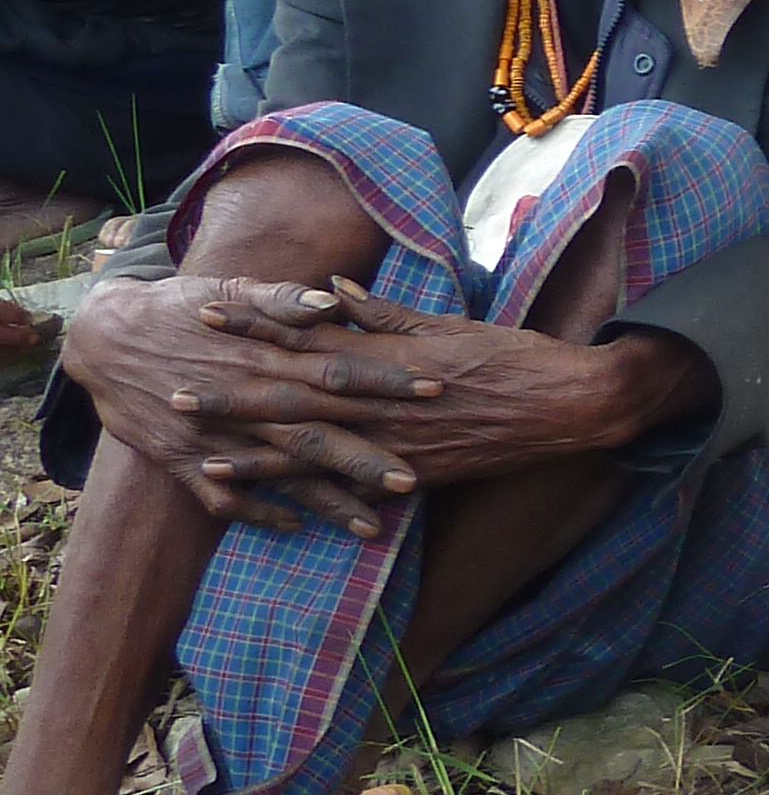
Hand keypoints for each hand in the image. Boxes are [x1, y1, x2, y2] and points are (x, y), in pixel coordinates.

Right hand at [62, 274, 437, 533]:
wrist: (100, 338)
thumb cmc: (178, 307)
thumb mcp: (228, 290)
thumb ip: (281, 300)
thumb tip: (331, 302)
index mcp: (260, 356)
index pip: (335, 370)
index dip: (384, 381)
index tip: (433, 389)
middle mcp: (240, 401)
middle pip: (314, 432)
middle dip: (365, 457)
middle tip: (416, 479)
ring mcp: (210, 436)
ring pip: (276, 475)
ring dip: (323, 501)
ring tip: (371, 526)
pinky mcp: (179, 459)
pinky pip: (222, 497)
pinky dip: (257, 512)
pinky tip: (295, 525)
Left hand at [134, 275, 693, 505]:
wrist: (568, 405)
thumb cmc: (513, 356)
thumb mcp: (448, 324)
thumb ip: (385, 314)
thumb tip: (331, 292)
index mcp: (390, 357)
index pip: (309, 337)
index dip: (257, 326)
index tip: (210, 313)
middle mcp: (384, 402)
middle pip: (295, 397)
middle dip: (232, 394)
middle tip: (174, 393)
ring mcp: (396, 443)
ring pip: (313, 448)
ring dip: (255, 451)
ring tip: (204, 453)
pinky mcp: (412, 475)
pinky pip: (350, 487)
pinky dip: (308, 494)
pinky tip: (273, 502)